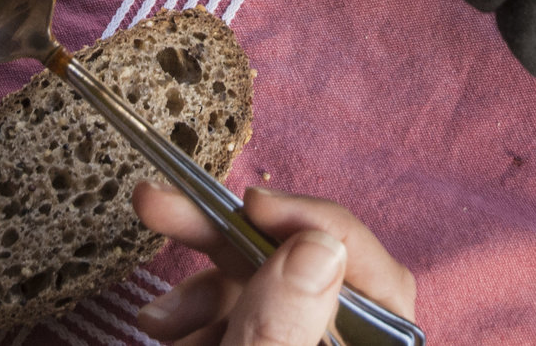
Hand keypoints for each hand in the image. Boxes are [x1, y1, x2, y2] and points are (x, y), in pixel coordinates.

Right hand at [132, 183, 415, 345]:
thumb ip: (280, 325)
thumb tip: (317, 244)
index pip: (378, 278)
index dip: (315, 228)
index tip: (251, 204)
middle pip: (306, 278)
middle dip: (229, 243)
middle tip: (157, 204)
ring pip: (264, 299)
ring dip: (204, 294)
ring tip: (156, 320)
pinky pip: (243, 323)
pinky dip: (201, 321)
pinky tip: (165, 332)